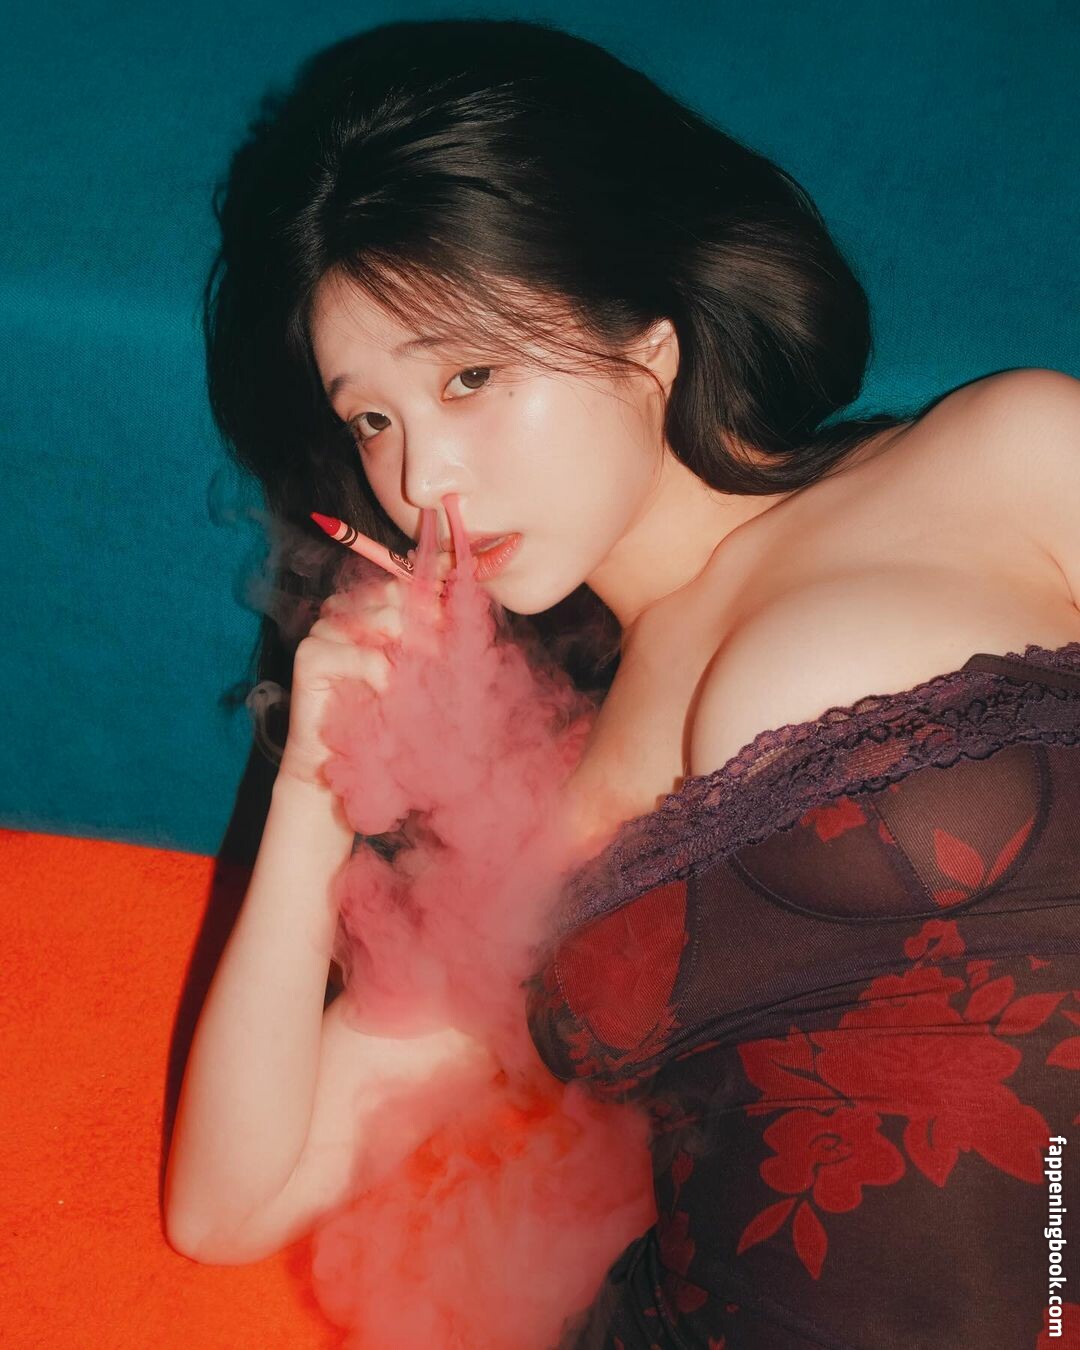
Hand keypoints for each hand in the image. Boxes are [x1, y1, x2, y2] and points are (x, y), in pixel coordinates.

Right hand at [277, 552, 451, 787]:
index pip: (403, 584)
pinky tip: (388, 694)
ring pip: (384, 619)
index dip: (434, 599)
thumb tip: (465, 610)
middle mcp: (342, 610)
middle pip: (396, 597)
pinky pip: (363, 655)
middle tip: (442, 657)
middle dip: (428, 626)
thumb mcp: (412, 671)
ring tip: (418, 680)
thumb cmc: (382, 717)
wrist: (342, 763)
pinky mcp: (310, 655)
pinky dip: (384, 675)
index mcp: (364, 606)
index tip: (458, 617)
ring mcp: (324, 629)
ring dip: (410, 652)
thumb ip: (429, 639)